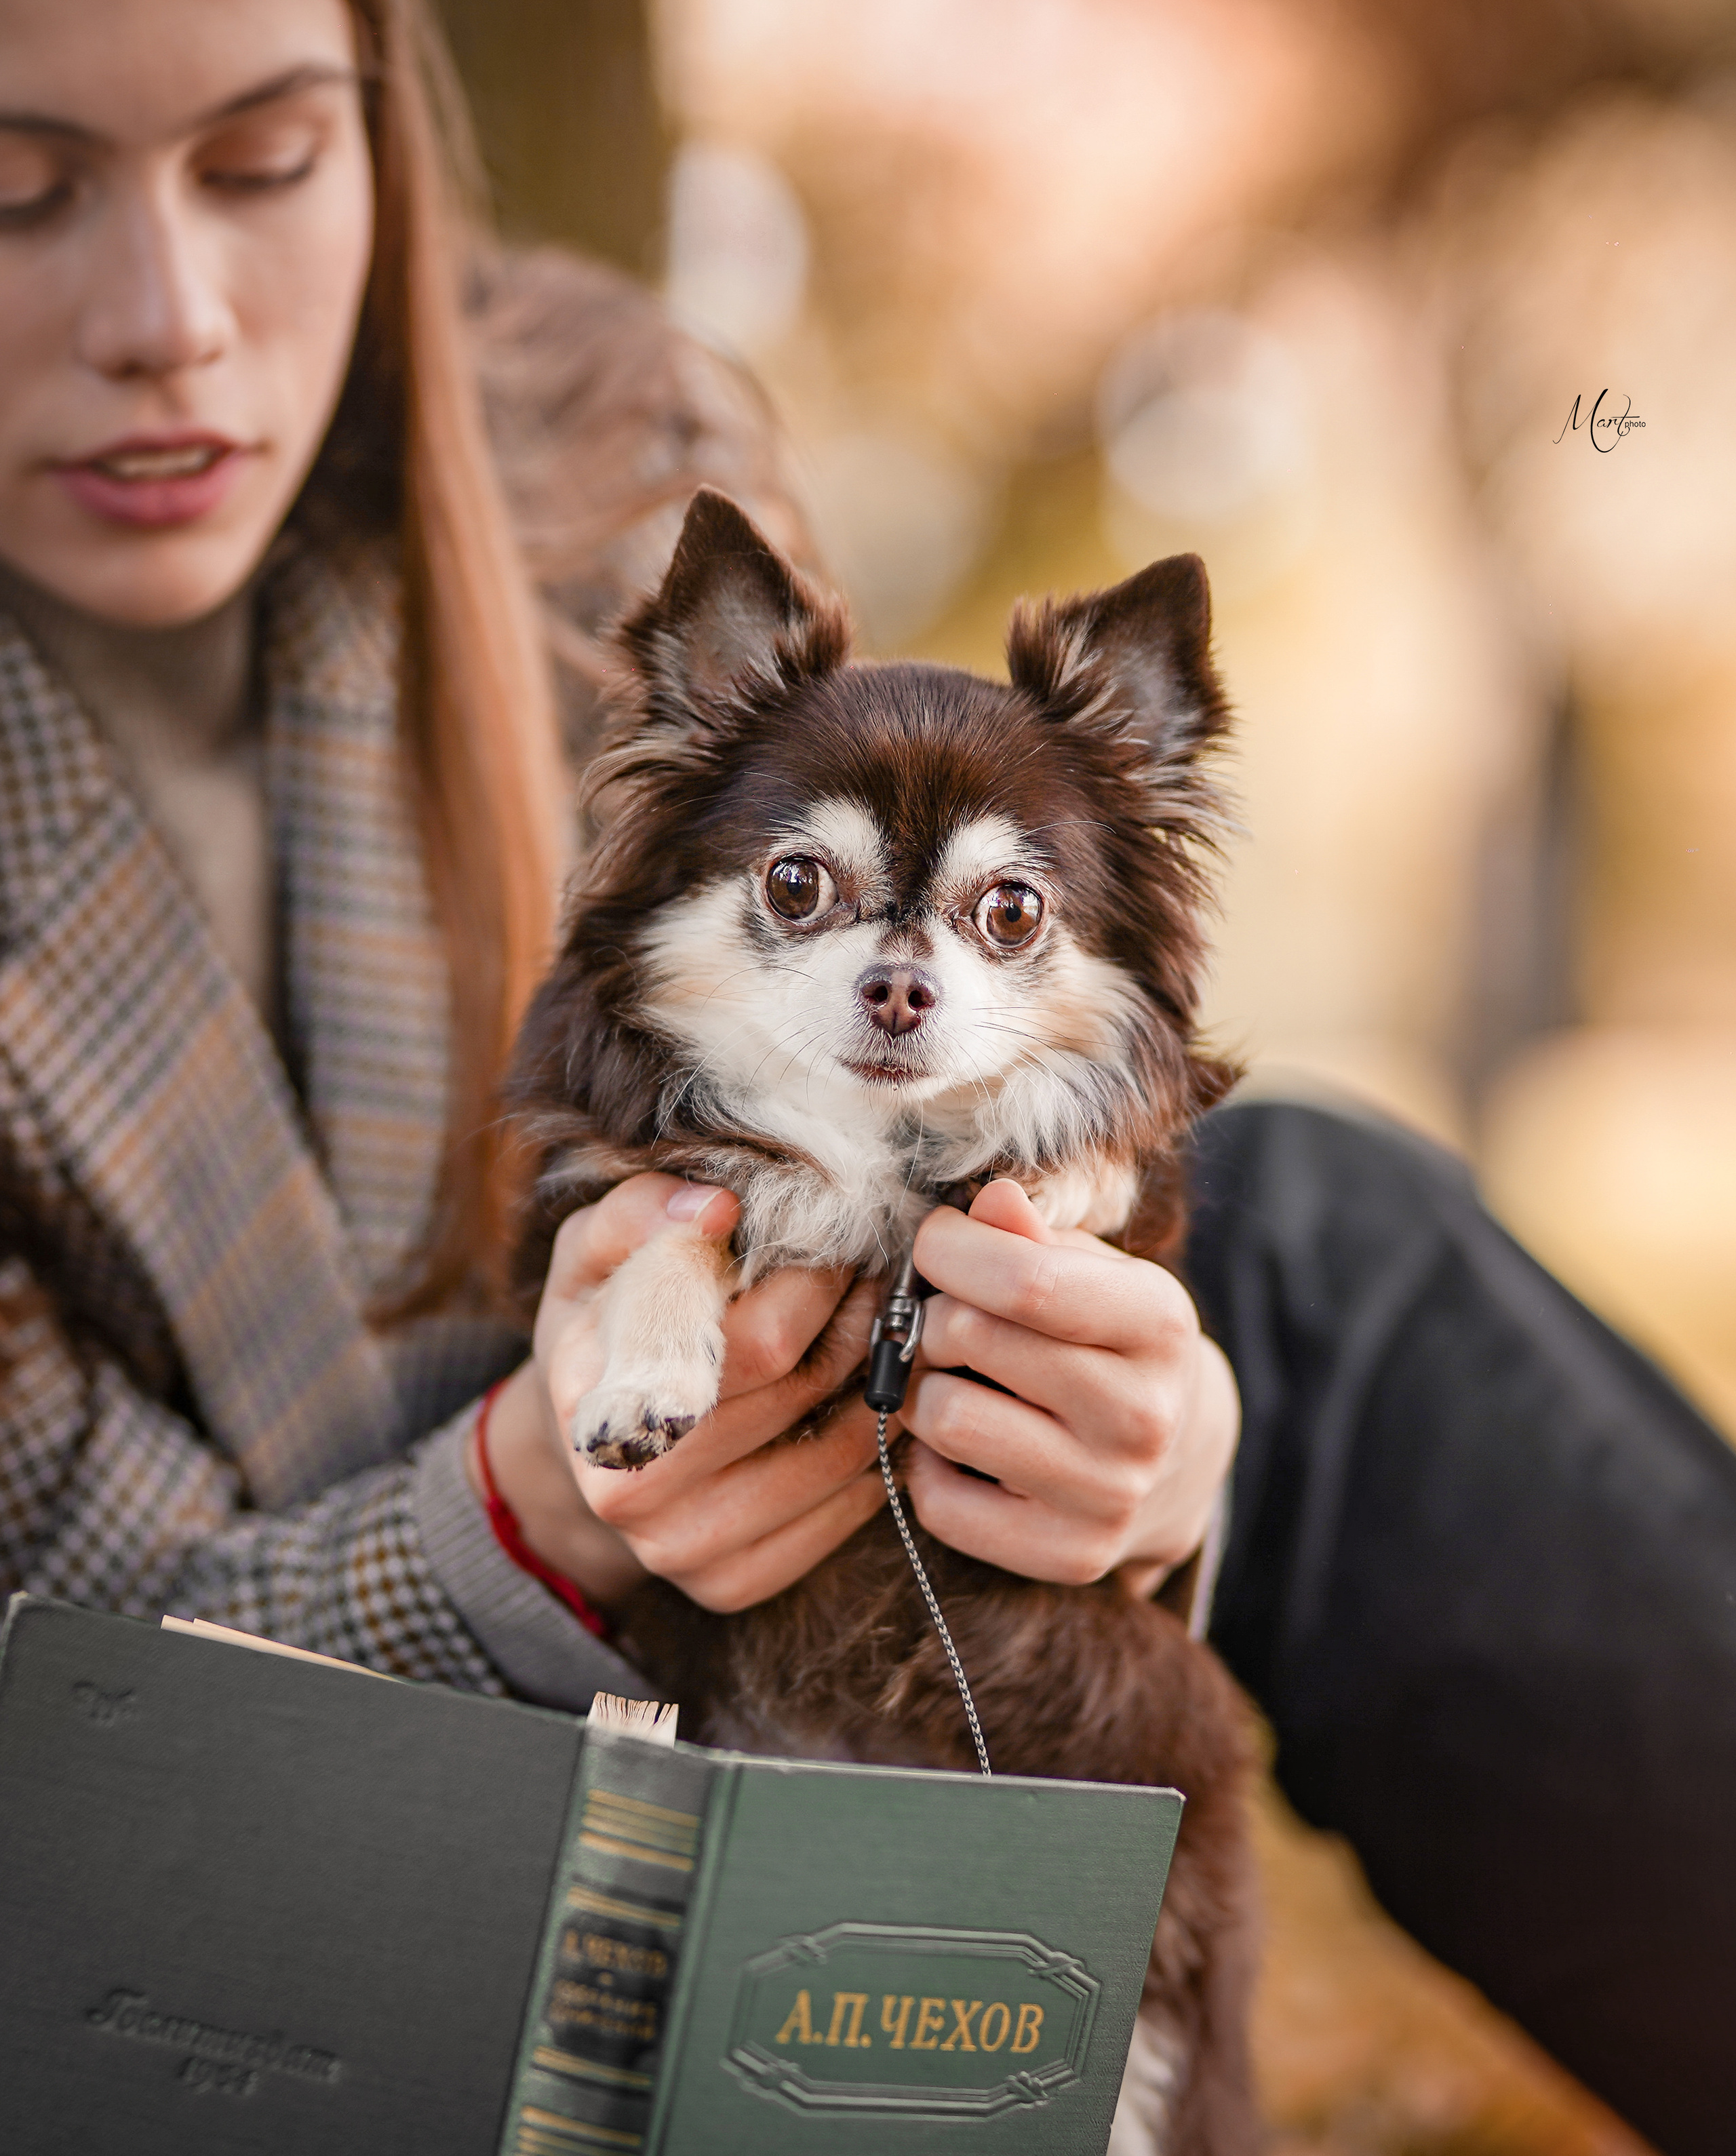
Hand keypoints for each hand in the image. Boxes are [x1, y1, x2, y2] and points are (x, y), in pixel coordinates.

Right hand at [474, 1176, 886, 1614]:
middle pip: (805, 1393)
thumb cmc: (602, 1324)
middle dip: (860, 1322)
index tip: (843, 1240)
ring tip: (885, 1333)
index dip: (819, 1281)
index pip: (760, 1341)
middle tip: (882, 1279)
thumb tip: (716, 1206)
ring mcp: (681, 1551)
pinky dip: (878, 1454)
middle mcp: (633, 1493)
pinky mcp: (730, 1585)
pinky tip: (869, 1404)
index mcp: (603, 1405)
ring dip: (883, 1385)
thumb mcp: (593, 1254)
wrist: (579, 1439)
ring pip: (842, 1457)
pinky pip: (847, 1514)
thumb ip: (639, 1213)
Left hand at [902, 1180, 1238, 1597]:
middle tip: (946, 1319)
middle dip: (933, 1315)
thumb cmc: (1103, 1338)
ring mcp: (1111, 1495)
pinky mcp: (1071, 1556)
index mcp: (1158, 1323)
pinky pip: (940, 1502)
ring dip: (924, 1391)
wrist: (1171, 1457)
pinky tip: (965, 1447)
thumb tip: (991, 1201)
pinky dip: (929, 1467)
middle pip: (970, 1338)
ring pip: (946, 1419)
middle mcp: (1144, 1415)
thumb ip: (1030, 1234)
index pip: (1023, 1279)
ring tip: (955, 1380)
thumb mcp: (1087, 1270)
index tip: (934, 1243)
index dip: (950, 1249)